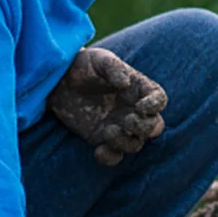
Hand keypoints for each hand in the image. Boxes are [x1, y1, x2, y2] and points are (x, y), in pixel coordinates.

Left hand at [47, 47, 166, 165]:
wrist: (58, 81)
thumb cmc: (83, 65)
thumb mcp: (97, 59)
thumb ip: (113, 67)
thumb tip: (125, 83)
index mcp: (137, 89)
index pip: (159, 99)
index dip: (155, 105)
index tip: (141, 106)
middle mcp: (133, 110)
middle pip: (154, 127)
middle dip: (144, 127)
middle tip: (127, 120)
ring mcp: (118, 126)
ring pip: (135, 144)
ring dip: (126, 142)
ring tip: (108, 131)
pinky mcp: (101, 139)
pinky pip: (114, 156)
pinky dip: (110, 157)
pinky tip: (98, 151)